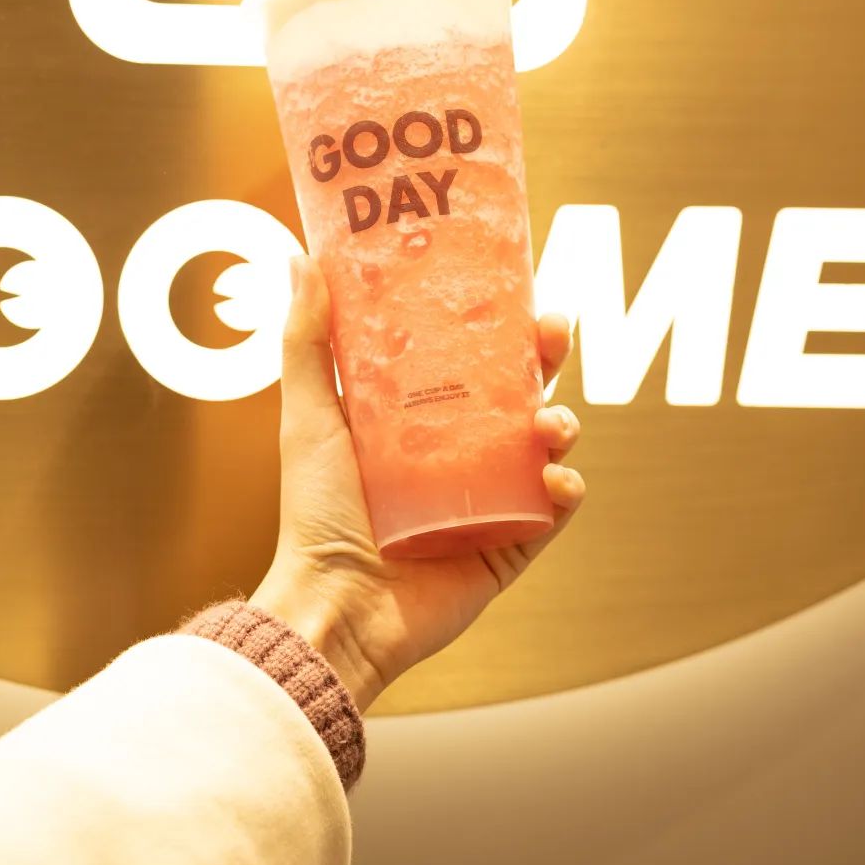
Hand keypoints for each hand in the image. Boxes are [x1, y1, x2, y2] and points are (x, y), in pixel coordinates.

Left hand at [251, 254, 584, 711]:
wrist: (335, 608)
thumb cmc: (314, 514)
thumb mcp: (309, 415)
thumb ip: (307, 339)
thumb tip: (299, 255)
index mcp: (419, 419)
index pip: (473, 358)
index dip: (502, 323)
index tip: (521, 289)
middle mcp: (459, 454)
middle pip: (521, 393)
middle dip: (547, 359)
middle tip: (553, 333)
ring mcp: (489, 500)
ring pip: (547, 446)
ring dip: (562, 422)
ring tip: (549, 425)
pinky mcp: (510, 546)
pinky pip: (555, 510)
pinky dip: (565, 488)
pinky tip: (553, 478)